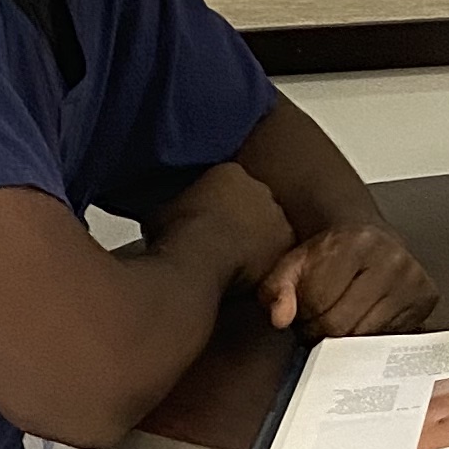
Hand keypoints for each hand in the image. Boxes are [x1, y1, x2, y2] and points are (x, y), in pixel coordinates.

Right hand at [152, 161, 295, 302]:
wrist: (200, 258)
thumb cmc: (177, 233)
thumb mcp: (162, 213)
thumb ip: (173, 209)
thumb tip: (162, 219)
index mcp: (229, 173)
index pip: (229, 184)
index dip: (219, 204)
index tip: (210, 222)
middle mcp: (260, 188)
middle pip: (254, 204)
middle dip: (242, 220)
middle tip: (225, 243)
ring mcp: (277, 215)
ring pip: (269, 228)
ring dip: (258, 241)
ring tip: (237, 263)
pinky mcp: (287, 242)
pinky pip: (277, 252)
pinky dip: (265, 262)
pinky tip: (248, 275)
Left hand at [263, 219, 439, 336]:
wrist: (369, 239)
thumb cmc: (329, 256)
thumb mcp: (294, 264)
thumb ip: (277, 288)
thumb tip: (280, 318)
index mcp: (356, 243)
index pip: (319, 302)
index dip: (303, 317)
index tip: (303, 315)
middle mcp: (392, 259)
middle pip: (343, 324)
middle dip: (322, 332)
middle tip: (317, 326)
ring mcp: (413, 279)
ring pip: (366, 337)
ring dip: (345, 340)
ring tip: (338, 324)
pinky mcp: (426, 298)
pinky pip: (390, 338)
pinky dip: (371, 339)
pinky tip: (362, 323)